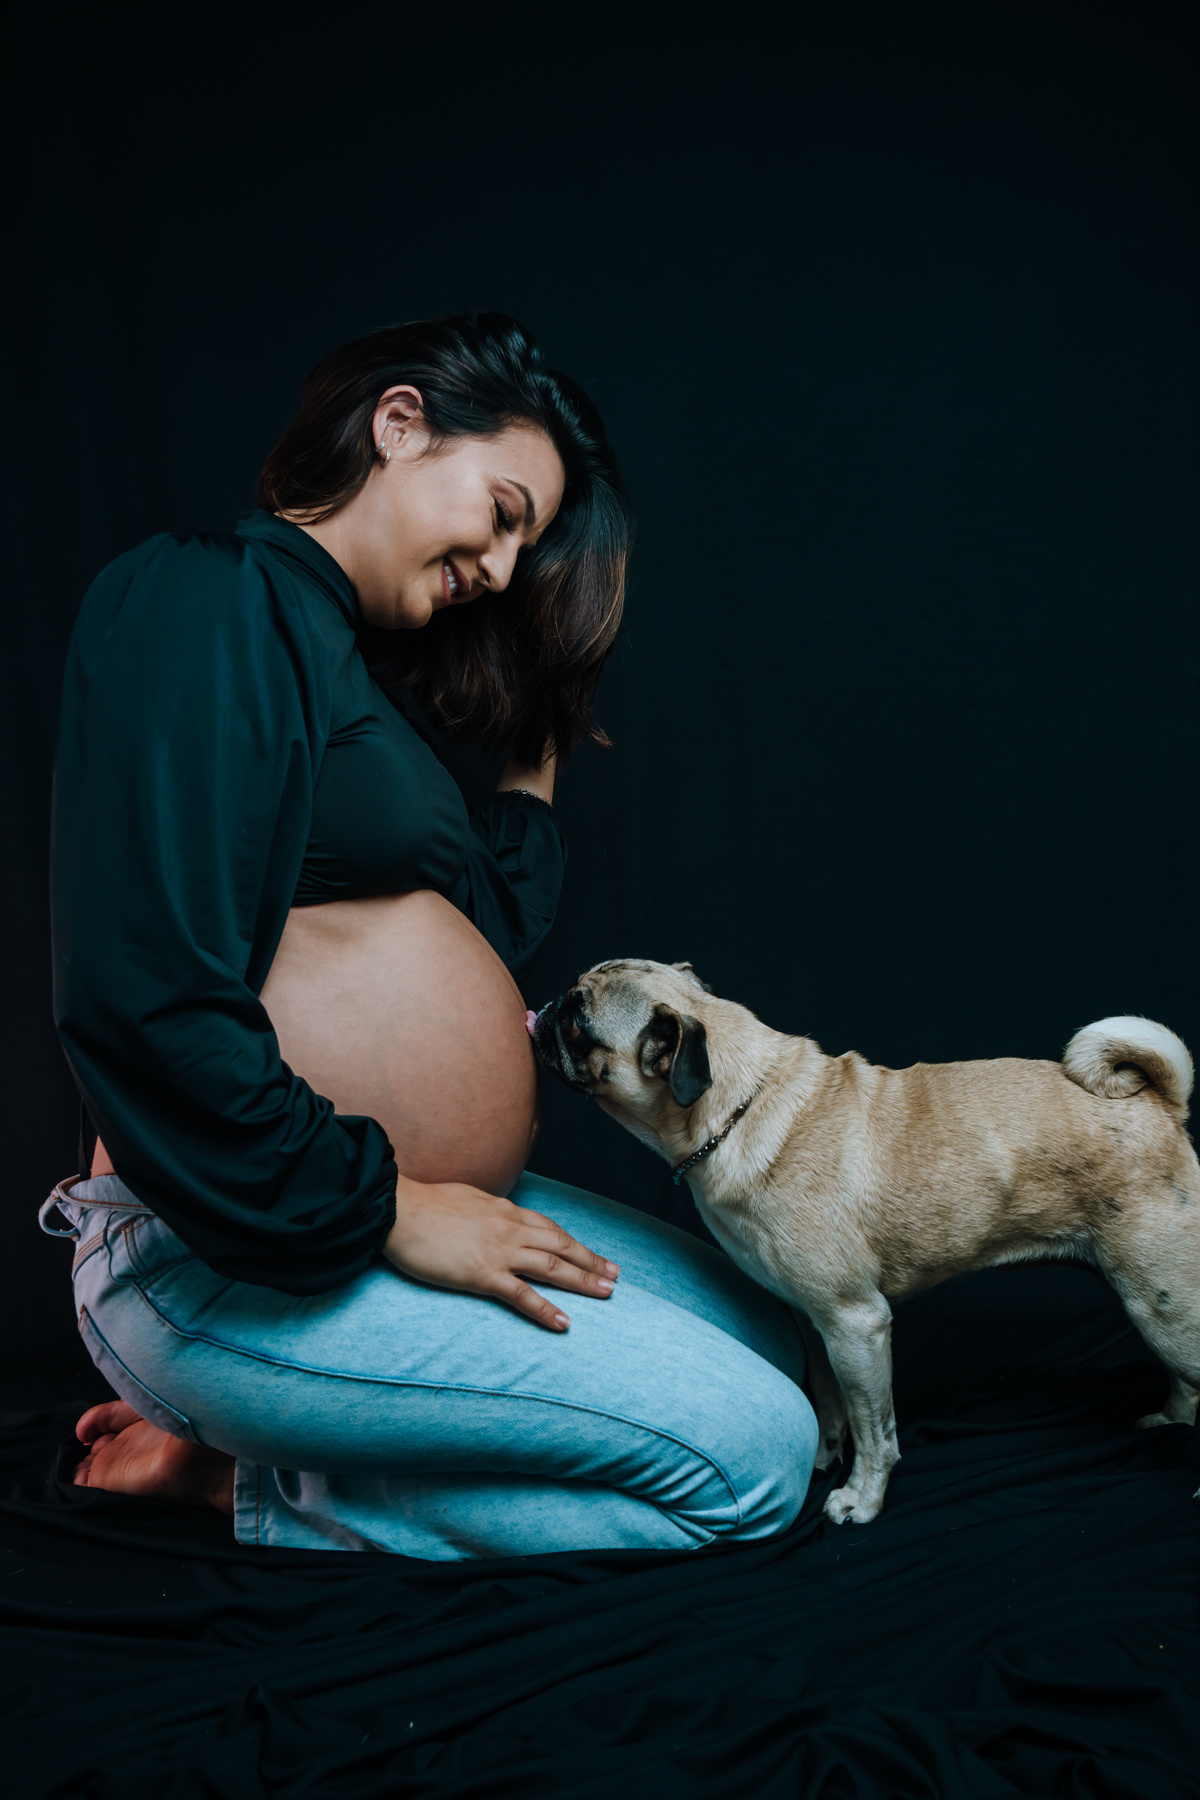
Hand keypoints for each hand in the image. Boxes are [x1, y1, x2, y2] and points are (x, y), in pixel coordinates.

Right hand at [383, 1175, 618, 1329]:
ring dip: (583, 1280)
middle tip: (616, 1275)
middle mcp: (509, 1228)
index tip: (593, 1255)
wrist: (398, 1210)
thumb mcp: (467, 1199)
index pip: (549, 1229)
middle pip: (560, 1245)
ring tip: (606, 1293)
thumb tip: (500, 1217)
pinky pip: (521, 1295)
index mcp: (505, 1210)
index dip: (574, 1243)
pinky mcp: (482, 1274)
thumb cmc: (425, 1205)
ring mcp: (498, 1251)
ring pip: (551, 1266)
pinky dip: (545, 1309)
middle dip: (591, 1261)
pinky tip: (564, 1323)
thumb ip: (489, 1211)